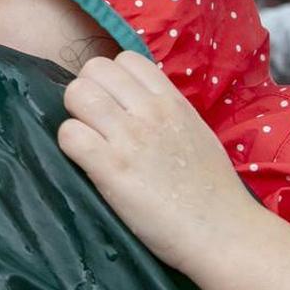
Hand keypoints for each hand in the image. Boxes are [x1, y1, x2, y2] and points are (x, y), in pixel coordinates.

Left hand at [58, 51, 258, 271]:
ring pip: (77, 95)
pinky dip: (69, 145)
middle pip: (94, 69)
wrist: (221, 231)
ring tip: (87, 140)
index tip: (113, 103)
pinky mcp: (111, 168)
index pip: (126, 59)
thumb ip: (167, 113)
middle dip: (87, 92)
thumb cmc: (212, 190)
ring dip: (74, 115)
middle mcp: (149, 111)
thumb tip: (137, 104)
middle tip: (93, 122)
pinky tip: (84, 161)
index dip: (111, 78)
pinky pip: (70, 134)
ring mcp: (129, 137)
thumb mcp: (195, 132)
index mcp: (172, 101)